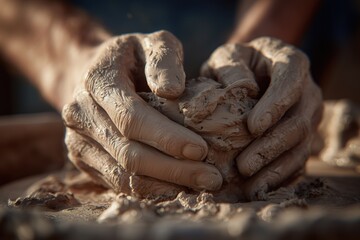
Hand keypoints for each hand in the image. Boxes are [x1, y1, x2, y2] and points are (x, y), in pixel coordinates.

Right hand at [62, 30, 221, 194]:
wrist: (91, 72)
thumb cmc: (132, 58)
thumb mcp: (151, 43)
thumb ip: (164, 59)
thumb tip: (173, 91)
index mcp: (97, 82)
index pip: (131, 118)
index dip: (166, 137)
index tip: (201, 150)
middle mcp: (81, 114)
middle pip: (128, 153)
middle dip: (173, 169)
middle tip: (211, 178)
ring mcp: (78, 140)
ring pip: (122, 175)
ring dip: (164, 185)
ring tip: (200, 187)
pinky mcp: (82, 157)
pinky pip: (116, 182)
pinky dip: (148, 190)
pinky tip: (176, 188)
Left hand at [201, 37, 321, 199]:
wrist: (252, 70)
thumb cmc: (237, 63)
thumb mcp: (228, 55)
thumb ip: (230, 65)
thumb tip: (240, 87)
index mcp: (291, 62)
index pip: (290, 82)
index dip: (275, 105)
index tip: (252, 127)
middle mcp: (308, 90)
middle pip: (298, 121)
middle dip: (271, 146)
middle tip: (243, 166)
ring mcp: (310, 115)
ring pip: (301, 146)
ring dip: (276, 167)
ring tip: (250, 184)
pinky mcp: (305, 136)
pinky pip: (298, 159)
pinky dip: (280, 175)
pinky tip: (260, 187)